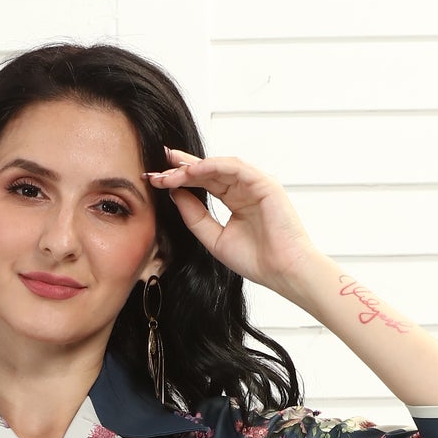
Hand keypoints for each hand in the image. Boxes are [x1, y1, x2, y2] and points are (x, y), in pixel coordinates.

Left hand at [147, 147, 318, 303]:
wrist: (282, 271)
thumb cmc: (256, 260)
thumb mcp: (214, 239)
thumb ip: (195, 217)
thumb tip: (174, 194)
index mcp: (234, 200)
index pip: (203, 183)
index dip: (179, 180)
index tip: (155, 180)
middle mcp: (243, 188)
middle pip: (208, 171)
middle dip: (180, 168)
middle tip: (156, 168)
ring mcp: (254, 183)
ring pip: (219, 166)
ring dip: (193, 167)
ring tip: (170, 171)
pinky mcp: (264, 183)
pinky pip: (235, 167)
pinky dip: (213, 166)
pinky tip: (193, 170)